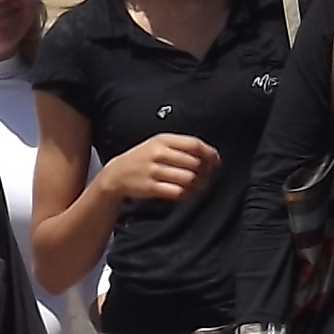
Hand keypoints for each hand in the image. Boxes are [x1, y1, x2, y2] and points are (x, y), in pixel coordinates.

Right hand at [98, 134, 218, 203]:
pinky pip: (178, 192)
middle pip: (194, 162)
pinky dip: (186, 194)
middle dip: (205, 171)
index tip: (216, 161)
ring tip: (198, 186)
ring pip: (188, 178)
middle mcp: (158, 153)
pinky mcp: (150, 187)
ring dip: (198, 184)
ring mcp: (153, 171)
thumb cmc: (144, 158)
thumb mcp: (159, 144)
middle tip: (205, 176)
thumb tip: (212, 156)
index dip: (209, 153)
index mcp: (163, 140)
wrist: (117, 174)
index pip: (194, 144)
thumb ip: (183, 146)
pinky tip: (185, 192)